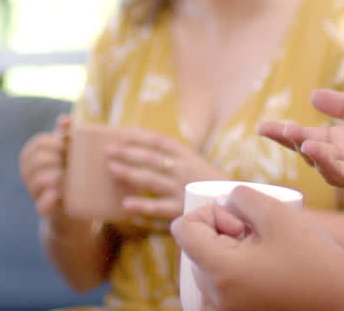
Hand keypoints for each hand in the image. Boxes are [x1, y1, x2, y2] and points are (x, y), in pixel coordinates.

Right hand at [19, 115, 71, 216]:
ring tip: (68, 175)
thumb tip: (65, 118)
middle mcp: (28, 173)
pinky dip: (49, 199)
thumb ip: (66, 132)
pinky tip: (59, 192)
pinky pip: (40, 206)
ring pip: (38, 181)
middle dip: (57, 158)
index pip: (38, 143)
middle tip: (71, 161)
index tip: (70, 146)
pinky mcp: (43, 209)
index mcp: (31, 155)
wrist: (77, 199)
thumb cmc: (69, 166)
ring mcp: (34, 192)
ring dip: (56, 176)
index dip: (56, 142)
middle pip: (38, 160)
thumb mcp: (67, 148)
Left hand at [105, 128, 226, 220]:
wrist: (235, 205)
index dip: (139, 136)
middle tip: (107, 150)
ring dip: (130, 173)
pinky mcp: (182, 210)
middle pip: (151, 158)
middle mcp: (184, 169)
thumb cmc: (211, 184)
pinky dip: (142, 206)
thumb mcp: (198, 163)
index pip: (160, 141)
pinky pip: (158, 208)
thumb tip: (146, 152)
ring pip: (151, 180)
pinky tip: (126, 204)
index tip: (120, 133)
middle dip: (128, 153)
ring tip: (112, 169)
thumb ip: (176, 158)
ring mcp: (182, 189)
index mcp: (188, 155)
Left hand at [170, 186, 343, 310]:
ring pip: (207, 274)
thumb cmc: (315, 257)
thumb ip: (241, 196)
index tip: (241, 223)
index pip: (183, 230)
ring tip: (263, 255)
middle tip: (258, 238)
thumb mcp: (276, 212)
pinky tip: (256, 274)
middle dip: (220, 236)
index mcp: (220, 272)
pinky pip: (216, 297)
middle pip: (195, 252)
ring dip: (226, 257)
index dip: (209, 214)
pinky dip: (227, 281)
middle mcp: (216, 301)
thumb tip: (224, 200)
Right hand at [260, 89, 343, 207]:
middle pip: (313, 156)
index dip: (285, 134)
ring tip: (310, 146)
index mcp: (340, 143)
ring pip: (332, 173)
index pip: (306, 138)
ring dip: (321, 160)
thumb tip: (312, 96)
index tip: (263, 127)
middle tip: (287, 133)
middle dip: (298, 145)